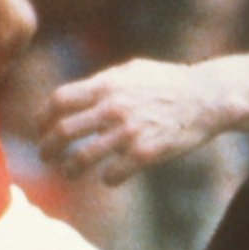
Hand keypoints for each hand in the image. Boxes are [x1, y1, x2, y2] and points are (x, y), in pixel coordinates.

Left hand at [42, 59, 229, 184]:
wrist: (206, 97)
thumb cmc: (169, 83)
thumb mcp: (131, 71)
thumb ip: (101, 83)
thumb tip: (73, 96)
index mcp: (106, 85)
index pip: (59, 101)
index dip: (44, 118)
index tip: (42, 129)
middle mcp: (112, 107)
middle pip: (63, 131)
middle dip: (48, 147)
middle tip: (46, 156)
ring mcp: (128, 132)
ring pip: (83, 157)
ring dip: (70, 169)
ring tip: (69, 172)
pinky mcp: (145, 154)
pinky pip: (113, 175)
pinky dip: (108, 179)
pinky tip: (110, 177)